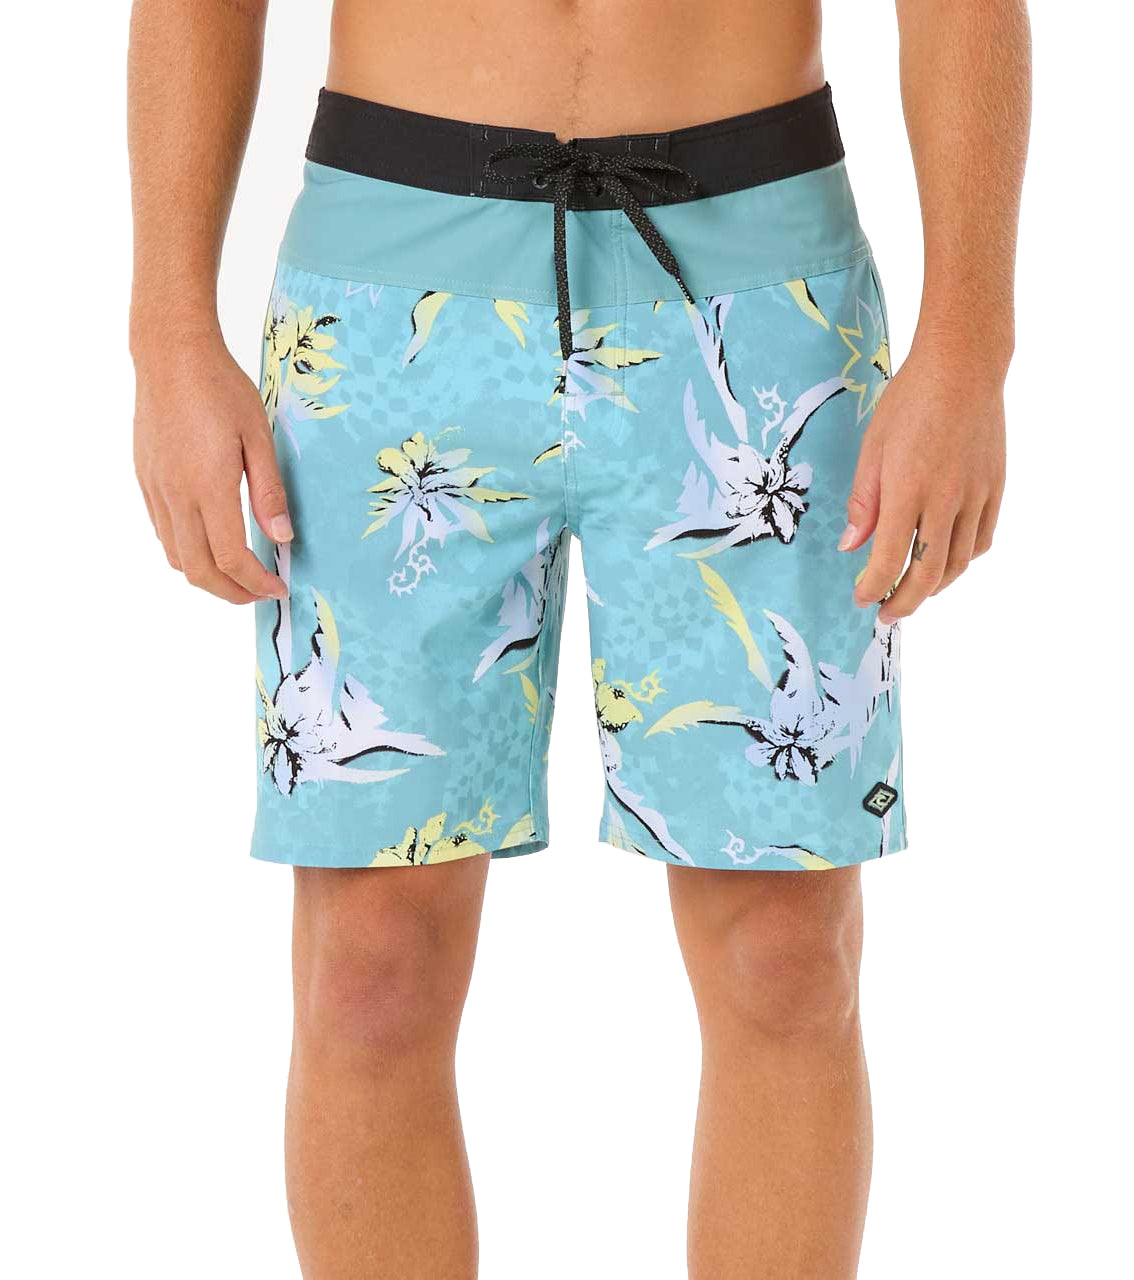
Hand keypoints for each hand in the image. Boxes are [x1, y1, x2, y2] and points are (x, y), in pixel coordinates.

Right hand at [133, 332, 290, 603]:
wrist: (170, 356)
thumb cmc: (221, 388)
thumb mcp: (259, 436)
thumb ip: (269, 492)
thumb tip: (282, 537)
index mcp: (208, 486)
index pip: (231, 558)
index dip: (256, 582)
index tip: (278, 587)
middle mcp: (176, 495)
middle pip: (199, 570)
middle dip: (232, 593)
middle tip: (260, 593)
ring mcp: (156, 490)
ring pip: (176, 557)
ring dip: (208, 576)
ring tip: (239, 574)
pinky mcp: (146, 481)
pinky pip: (164, 533)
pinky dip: (188, 552)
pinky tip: (211, 542)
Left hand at [839, 343, 1005, 622]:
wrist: (965, 367)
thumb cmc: (910, 401)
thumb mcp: (872, 448)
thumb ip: (864, 502)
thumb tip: (850, 547)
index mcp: (908, 489)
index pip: (888, 559)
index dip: (873, 588)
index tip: (860, 599)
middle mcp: (945, 499)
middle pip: (927, 573)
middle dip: (903, 602)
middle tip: (885, 615)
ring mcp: (976, 496)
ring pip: (958, 563)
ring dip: (933, 587)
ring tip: (913, 594)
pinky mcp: (995, 488)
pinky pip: (981, 540)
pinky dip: (962, 561)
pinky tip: (946, 562)